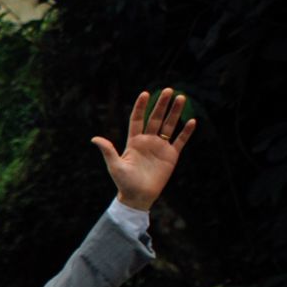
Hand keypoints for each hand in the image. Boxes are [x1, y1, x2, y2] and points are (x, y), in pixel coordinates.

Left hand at [95, 87, 195, 210]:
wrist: (138, 197)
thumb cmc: (124, 182)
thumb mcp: (115, 165)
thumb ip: (108, 150)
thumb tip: (94, 139)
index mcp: (134, 142)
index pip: (137, 120)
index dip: (141, 107)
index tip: (145, 93)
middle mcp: (148, 141)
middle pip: (156, 119)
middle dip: (162, 105)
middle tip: (169, 90)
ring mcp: (160, 147)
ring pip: (169, 126)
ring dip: (175, 113)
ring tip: (181, 98)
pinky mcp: (171, 156)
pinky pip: (180, 141)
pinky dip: (186, 132)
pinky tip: (192, 121)